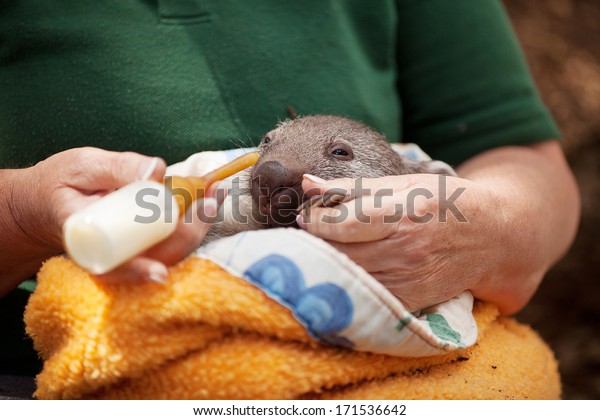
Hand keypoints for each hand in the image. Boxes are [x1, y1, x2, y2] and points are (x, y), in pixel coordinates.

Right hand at [5, 147, 217, 286]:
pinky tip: (209, 200)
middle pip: (156, 257)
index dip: (138, 270)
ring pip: (170, 253)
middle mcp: (110, 258)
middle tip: (212, 198)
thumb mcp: (81, 166)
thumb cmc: (60, 184)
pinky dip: (194, 223)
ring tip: (217, 194)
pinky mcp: (143, 249)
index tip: (158, 272)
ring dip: (198, 225)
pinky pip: (172, 244)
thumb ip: (117, 168)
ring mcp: (129, 256)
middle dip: (190, 231)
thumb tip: (157, 171)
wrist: (46, 205)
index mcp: (86, 241)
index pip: (115, 265)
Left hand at [297, 173, 498, 311]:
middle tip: (306, 235)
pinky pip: (369, 298)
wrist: (494, 237)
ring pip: (352, 278)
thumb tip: (308, 183)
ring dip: (328, 266)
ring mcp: (410, 279)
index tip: (308, 216)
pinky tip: (344, 273)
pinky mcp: (413, 301)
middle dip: (316, 244)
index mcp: (404, 213)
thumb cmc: (446, 202)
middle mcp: (406, 249)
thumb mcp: (406, 183)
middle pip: (343, 253)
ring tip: (320, 251)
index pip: (346, 222)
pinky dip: (350, 287)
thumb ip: (354, 186)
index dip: (319, 221)